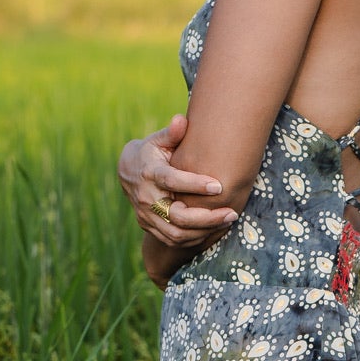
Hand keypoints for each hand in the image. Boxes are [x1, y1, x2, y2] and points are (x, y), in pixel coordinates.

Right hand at [119, 116, 237, 247]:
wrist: (128, 171)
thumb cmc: (152, 152)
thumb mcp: (159, 140)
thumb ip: (172, 133)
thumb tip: (181, 120)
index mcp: (150, 173)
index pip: (172, 181)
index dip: (194, 185)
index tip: (219, 186)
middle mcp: (146, 198)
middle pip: (176, 216)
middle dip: (206, 217)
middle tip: (231, 212)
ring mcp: (146, 216)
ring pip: (176, 233)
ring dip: (204, 231)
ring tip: (227, 220)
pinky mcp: (149, 227)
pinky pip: (173, 240)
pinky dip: (195, 239)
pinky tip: (214, 229)